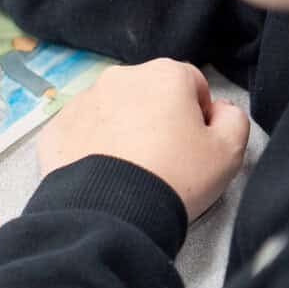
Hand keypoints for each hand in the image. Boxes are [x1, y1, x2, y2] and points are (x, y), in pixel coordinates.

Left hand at [37, 60, 248, 220]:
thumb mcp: (228, 152)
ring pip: (112, 111)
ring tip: (130, 170)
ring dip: (123, 131)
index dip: (198, 115)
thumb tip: (219, 110)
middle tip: (163, 160)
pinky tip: (102, 174)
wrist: (111, 213)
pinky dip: (91, 147)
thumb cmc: (176, 176)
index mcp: (164, 74)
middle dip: (158, 119)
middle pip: (149, 94)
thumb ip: (233, 120)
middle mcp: (119, 77)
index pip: (192, 85)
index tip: (195, 145)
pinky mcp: (55, 128)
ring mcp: (82, 101)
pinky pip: (81, 132)